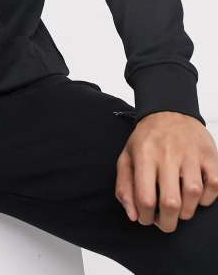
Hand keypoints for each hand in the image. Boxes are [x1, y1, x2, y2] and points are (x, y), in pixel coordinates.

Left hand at [115, 111, 217, 232]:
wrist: (169, 111)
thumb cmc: (147, 139)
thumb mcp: (126, 157)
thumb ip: (124, 187)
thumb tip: (133, 215)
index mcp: (144, 155)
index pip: (145, 197)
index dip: (146, 216)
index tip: (146, 218)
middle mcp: (167, 154)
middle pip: (171, 202)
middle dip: (168, 222)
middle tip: (165, 222)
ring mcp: (190, 154)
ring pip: (193, 194)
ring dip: (187, 211)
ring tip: (179, 209)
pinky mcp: (209, 155)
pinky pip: (215, 184)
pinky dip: (207, 198)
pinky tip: (196, 196)